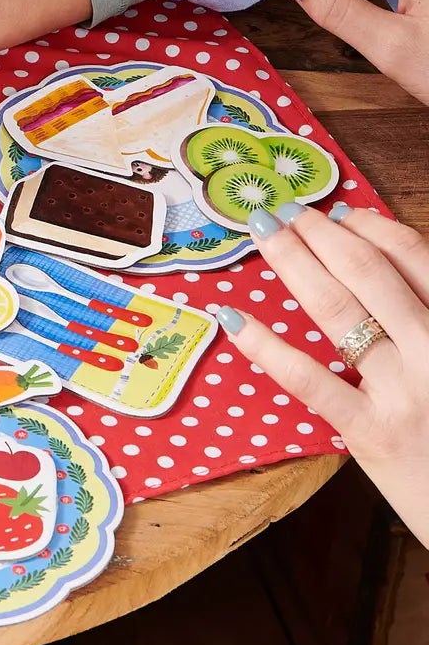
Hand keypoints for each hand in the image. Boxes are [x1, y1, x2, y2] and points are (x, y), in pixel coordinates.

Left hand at [218, 202, 428, 546]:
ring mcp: (405, 393)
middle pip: (368, 272)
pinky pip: (311, 381)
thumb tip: (386, 266)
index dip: (370, 226)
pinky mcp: (374, 436)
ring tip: (262, 231)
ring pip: (338, 311)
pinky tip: (233, 318)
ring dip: (293, 262)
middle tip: (282, 209)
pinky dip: (267, 346)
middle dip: (319, 233)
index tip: (338, 212)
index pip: (416, 257)